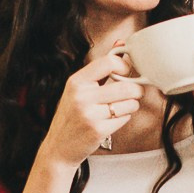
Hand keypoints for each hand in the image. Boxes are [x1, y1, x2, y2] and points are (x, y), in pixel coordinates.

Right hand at [41, 45, 142, 164]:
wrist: (58, 148)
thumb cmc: (70, 117)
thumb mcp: (78, 89)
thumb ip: (100, 68)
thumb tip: (120, 45)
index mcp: (76, 82)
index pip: (109, 62)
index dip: (124, 66)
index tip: (125, 72)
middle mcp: (82, 96)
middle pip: (125, 86)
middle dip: (135, 91)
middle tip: (132, 93)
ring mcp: (90, 114)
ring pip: (129, 103)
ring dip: (130, 106)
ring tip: (119, 108)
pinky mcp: (98, 130)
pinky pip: (125, 118)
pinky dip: (123, 118)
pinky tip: (111, 120)